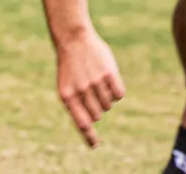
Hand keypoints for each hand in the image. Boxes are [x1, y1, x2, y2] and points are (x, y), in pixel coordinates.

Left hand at [55, 29, 125, 147]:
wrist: (73, 39)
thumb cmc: (70, 66)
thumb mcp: (67, 85)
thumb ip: (77, 105)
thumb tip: (91, 124)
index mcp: (67, 96)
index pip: (82, 123)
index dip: (89, 136)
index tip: (95, 146)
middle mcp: (81, 91)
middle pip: (98, 114)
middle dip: (98, 107)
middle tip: (91, 91)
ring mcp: (95, 82)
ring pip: (109, 104)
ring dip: (106, 97)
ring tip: (97, 81)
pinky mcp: (109, 74)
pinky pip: (119, 94)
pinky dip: (116, 90)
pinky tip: (108, 79)